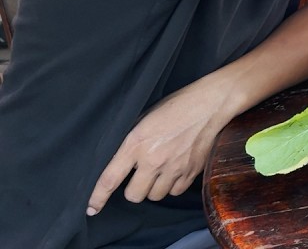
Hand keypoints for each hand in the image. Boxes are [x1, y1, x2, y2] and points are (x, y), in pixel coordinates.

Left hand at [87, 79, 231, 214]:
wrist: (210, 104)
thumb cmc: (176, 106)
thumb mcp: (144, 118)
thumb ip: (131, 141)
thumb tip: (120, 159)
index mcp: (136, 144)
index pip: (110, 179)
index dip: (98, 197)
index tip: (92, 208)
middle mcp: (153, 159)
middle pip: (134, 195)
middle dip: (135, 189)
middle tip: (141, 175)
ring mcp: (174, 168)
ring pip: (155, 196)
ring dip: (154, 188)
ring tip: (160, 171)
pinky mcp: (191, 171)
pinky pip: (175, 192)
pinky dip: (173, 186)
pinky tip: (174, 171)